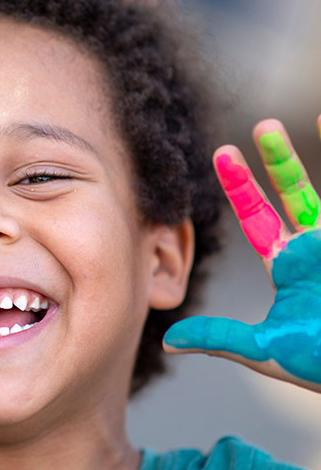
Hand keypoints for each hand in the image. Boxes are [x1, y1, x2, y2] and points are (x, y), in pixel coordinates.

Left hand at [164, 115, 320, 392]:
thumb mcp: (264, 351)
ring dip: (318, 157)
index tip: (221, 153)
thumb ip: (217, 338)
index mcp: (289, 266)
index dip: (242, 187)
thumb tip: (164, 341)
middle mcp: (318, 249)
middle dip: (280, 160)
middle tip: (261, 125)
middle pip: (297, 193)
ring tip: (310, 118)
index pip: (259, 219)